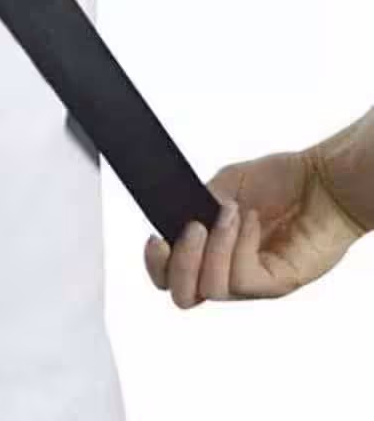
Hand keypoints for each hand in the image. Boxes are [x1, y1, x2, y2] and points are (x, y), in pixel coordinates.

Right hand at [144, 147, 365, 308]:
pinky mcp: (277, 283)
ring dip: (214, 247)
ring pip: (212, 289)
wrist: (320, 180)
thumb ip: (196, 205)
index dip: (156, 265)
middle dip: (179, 263)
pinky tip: (249, 220)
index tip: (156, 238)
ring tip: (228, 213)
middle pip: (184, 297)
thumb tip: (176, 219)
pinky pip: (243, 278)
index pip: (170, 277)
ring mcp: (252, 282)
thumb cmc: (279, 182)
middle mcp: (227, 272)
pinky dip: (239, 245)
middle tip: (192, 229)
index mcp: (208, 251)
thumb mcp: (222, 186)